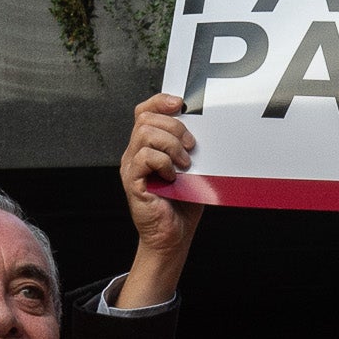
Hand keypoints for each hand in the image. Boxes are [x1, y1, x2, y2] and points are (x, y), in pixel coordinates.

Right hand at [116, 92, 202, 307]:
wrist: (173, 236)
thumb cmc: (183, 203)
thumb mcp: (191, 167)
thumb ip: (190, 147)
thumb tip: (206, 127)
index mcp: (148, 145)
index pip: (145, 111)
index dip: (161, 101)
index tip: (181, 104)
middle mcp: (135, 153)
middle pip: (147, 119)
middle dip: (174, 127)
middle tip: (191, 147)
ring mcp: (132, 167)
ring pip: (145, 134)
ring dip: (171, 144)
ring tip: (184, 163)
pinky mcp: (133, 182)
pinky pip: (145, 157)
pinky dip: (163, 162)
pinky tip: (173, 176)